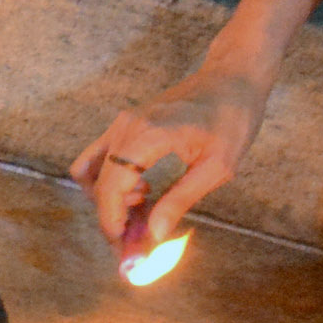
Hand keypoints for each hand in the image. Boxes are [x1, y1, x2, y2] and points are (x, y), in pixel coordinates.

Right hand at [69, 59, 270, 244]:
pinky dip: (108, 180)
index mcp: (148, 136)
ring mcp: (121, 124)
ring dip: (107, 198)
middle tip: (132, 241)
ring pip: (90, 171)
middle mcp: (126, 128)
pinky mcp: (124, 124)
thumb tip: (154, 234)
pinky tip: (138, 188)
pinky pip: (98, 158)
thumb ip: (181, 200)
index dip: (111, 219)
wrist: (232, 77)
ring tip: (140, 210)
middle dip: (111, 216)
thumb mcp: (217, 166)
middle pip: (98, 183)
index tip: (122, 245)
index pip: (111, 186)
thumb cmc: (233, 118)